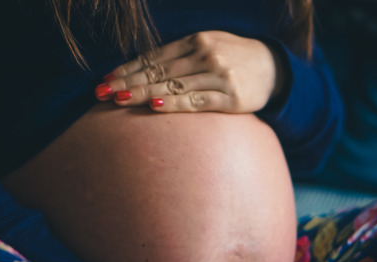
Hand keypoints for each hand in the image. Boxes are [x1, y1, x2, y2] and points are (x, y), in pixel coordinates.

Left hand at [95, 30, 284, 112]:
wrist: (275, 69)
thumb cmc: (233, 59)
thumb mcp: (208, 46)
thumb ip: (180, 56)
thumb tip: (142, 70)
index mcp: (196, 40)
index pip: (154, 57)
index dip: (127, 69)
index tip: (105, 80)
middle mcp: (205, 54)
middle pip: (158, 71)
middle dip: (127, 82)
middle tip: (101, 93)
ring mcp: (219, 75)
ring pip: (173, 85)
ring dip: (143, 93)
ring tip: (118, 99)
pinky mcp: (231, 97)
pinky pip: (197, 101)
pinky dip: (175, 104)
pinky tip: (156, 106)